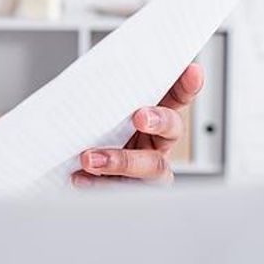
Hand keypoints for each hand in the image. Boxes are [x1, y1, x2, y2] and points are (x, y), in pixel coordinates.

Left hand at [72, 63, 203, 186]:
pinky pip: (125, 190)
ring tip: (90, 158)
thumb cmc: (90, 139)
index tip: (192, 71)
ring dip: (122, 160)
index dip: (186, 86)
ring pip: (152, 166)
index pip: (174, 98)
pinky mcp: (134, 193)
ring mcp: (148, 170)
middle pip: (172, 128)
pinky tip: (80, 178)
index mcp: (151, 118)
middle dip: (160, 120)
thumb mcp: (97, 116)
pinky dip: (100, 184)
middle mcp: (156, 143)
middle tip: (140, 117)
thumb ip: (100, 101)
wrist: (70, 173)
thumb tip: (85, 78)